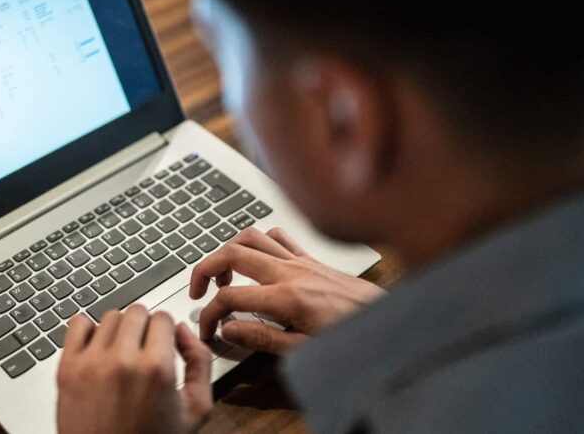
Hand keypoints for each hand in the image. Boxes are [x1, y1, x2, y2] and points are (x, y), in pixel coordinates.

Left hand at [56, 305, 213, 433]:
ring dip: (119, 329)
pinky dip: (88, 330)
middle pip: (137, 311)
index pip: (163, 318)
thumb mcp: (195, 411)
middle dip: (144, 326)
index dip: (166, 331)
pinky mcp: (68, 368)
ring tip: (122, 353)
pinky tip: (98, 348)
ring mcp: (92, 363)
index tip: (163, 344)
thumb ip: (200, 362)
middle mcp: (123, 360)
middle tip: (144, 349)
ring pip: (110, 316)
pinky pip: (77, 324)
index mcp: (157, 368)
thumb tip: (184, 331)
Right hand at [190, 227, 383, 353]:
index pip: (229, 297)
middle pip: (231, 253)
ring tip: (223, 274)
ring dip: (227, 250)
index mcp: (285, 298)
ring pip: (250, 236)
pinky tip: (257, 260)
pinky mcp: (309, 257)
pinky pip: (277, 235)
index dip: (209, 313)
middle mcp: (289, 271)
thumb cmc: (349, 336)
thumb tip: (228, 330)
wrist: (386, 320)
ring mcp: (299, 260)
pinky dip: (258, 240)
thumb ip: (261, 337)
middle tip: (197, 291)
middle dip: (204, 269)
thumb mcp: (303, 349)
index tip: (207, 328)